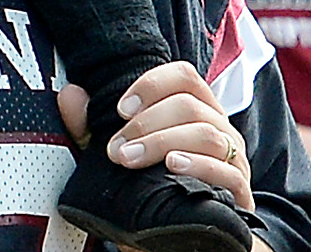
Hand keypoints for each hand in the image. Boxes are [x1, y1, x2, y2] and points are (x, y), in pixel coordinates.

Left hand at [58, 63, 252, 209]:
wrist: (179, 233)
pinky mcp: (240, 192)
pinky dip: (200, 166)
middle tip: (116, 150)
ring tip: (131, 159)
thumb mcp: (116, 150)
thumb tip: (70, 94)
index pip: (184, 76)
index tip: (119, 110)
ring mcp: (234, 159)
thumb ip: (90, 124)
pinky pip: (229, 172)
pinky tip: (173, 167)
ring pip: (208, 134)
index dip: (151, 85)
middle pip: (190, 105)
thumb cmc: (147, 180)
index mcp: (194, 107)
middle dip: (146, 124)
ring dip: (163, 142)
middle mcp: (219, 127)